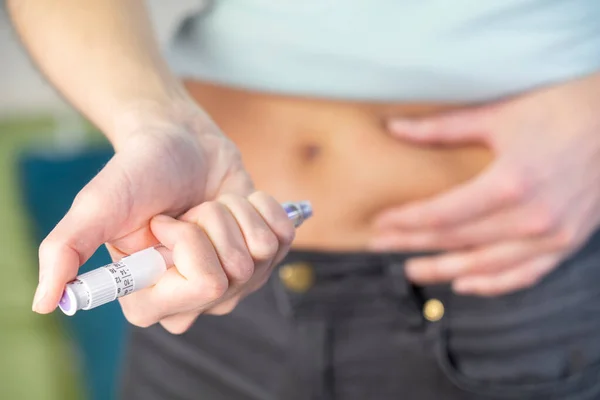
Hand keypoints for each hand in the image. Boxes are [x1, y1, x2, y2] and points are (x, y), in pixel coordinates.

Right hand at [32, 101, 294, 333]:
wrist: (178, 143)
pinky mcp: (267, 254)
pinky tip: (236, 201)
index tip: (166, 222)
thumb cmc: (137, 172)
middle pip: (236, 273)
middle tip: (187, 210)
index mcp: (156, 298)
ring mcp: (238, 280)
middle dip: (211, 223)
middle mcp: (199, 299)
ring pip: (262, 252)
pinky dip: (261, 205)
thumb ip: (66, 250)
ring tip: (207, 204)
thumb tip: (45, 302)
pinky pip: (284, 235)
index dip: (190, 245)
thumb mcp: (98, 205)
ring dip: (233, 211)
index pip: (203, 289)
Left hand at [370, 72, 599, 295]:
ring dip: (445, 271)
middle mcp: (532, 218)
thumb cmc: (560, 110)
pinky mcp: (567, 243)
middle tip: (379, 247)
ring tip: (412, 270)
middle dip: (414, 244)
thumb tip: (394, 128)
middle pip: (458, 240)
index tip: (380, 224)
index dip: (407, 221)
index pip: (443, 213)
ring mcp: (552, 236)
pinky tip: (465, 285)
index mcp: (511, 182)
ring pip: (486, 265)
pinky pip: (524, 275)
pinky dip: (492, 284)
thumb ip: (442, 128)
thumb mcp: (499, 115)